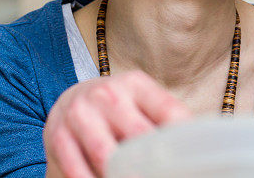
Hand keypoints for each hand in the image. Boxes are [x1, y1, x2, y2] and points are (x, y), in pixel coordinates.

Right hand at [43, 71, 189, 177]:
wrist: (71, 100)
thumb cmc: (118, 107)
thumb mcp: (142, 102)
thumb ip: (165, 119)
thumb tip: (194, 146)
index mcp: (136, 84)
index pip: (169, 112)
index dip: (183, 140)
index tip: (190, 160)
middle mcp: (107, 95)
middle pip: (139, 136)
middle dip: (154, 164)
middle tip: (163, 174)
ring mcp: (81, 114)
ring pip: (107, 156)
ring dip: (124, 176)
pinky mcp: (58, 136)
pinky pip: (77, 170)